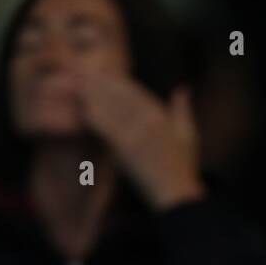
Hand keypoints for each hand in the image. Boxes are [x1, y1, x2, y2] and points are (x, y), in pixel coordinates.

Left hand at [74, 72, 204, 209]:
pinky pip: (106, 128)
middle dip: (99, 82)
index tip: (100, 70)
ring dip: (92, 95)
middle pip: (118, 96)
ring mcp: (134, 136)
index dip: (116, 79)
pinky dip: (94, 116)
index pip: (135, 92)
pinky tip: (83, 108)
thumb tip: (182, 89)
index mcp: (161, 117)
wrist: (175, 194)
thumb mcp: (189, 135)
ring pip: (110, 109)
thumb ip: (183, 109)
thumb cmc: (183, 167)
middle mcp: (147, 123)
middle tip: (79, 70)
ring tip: (76, 83)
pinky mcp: (124, 150)